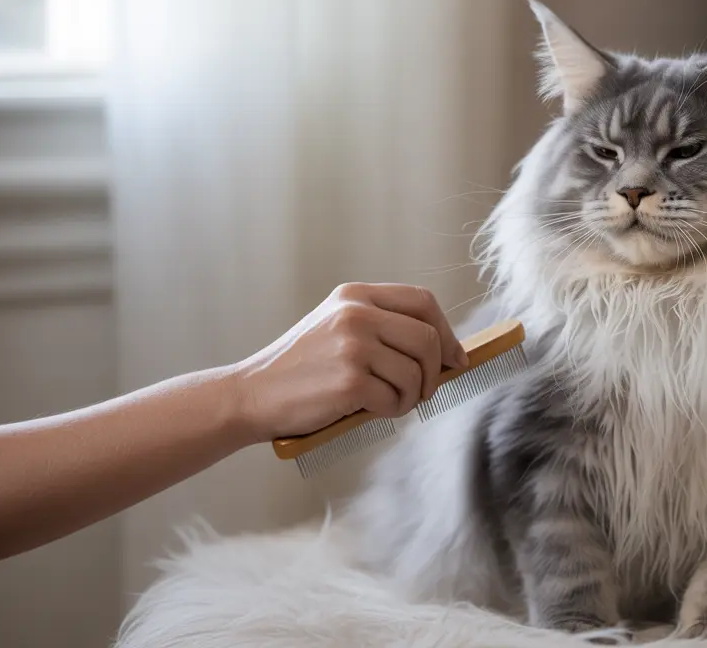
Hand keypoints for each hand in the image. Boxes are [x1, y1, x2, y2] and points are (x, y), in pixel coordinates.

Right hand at [227, 282, 469, 442]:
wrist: (252, 395)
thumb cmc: (303, 369)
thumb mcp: (338, 328)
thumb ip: (383, 328)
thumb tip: (446, 352)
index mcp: (355, 295)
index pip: (422, 301)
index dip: (446, 331)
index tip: (455, 358)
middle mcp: (355, 314)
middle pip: (428, 338)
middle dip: (434, 372)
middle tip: (423, 392)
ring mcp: (352, 345)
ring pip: (416, 373)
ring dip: (411, 397)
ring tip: (388, 402)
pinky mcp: (349, 380)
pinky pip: (395, 399)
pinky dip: (390, 412)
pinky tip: (367, 410)